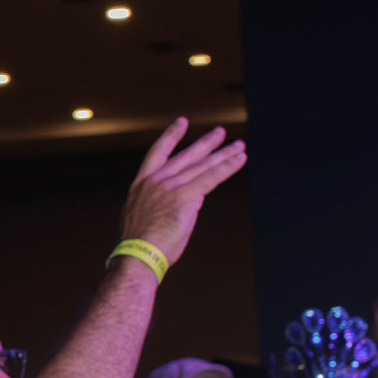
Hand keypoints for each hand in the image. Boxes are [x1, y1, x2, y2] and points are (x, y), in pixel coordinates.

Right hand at [115, 117, 247, 265]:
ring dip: (223, 155)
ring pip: (202, 166)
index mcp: (141, 185)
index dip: (171, 136)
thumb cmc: (138, 246)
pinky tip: (240, 159)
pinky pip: (211, 178)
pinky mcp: (186, 197)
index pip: (157, 152)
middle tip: (220, 133)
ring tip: (239, 146)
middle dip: (206, 143)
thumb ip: (156, 206)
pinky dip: (227, 167)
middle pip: (186, 156)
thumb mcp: (141, 218)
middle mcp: (155, 181)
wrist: (137, 255)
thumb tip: (172, 208)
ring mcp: (170, 187)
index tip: (182, 122)